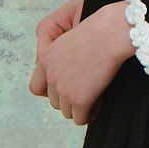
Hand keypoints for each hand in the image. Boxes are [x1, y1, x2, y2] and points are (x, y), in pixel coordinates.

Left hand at [34, 0, 134, 126]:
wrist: (112, 33)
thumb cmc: (98, 28)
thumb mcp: (69, 35)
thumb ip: (62, 53)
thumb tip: (68, 69)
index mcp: (46, 59)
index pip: (36, 87)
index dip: (51, 91)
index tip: (65, 90)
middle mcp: (51, 76)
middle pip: (54, 102)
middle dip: (68, 100)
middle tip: (85, 92)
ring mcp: (64, 89)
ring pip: (67, 112)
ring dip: (80, 108)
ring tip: (94, 98)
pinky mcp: (79, 99)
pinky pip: (80, 119)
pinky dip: (90, 114)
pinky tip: (99, 103)